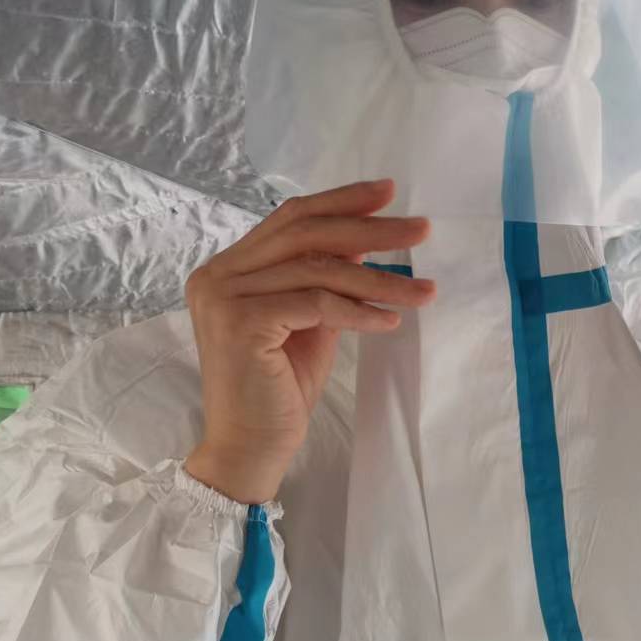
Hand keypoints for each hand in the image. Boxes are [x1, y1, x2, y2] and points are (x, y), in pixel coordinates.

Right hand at [184, 180, 435, 503]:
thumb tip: (365, 237)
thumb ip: (326, 278)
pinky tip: (391, 321)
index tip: (387, 193)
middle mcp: (217, 275)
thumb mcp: (310, 321)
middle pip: (305, 233)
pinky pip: (317, 304)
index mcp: (228, 268)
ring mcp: (224, 297)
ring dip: (379, 277)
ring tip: (424, 290)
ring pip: (318, 270)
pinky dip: (360, 311)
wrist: (249, 448)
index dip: (341, 201)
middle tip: (421, 229)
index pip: (290, 219)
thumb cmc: (278, 390)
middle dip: (369, 228)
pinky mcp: (241, 323)